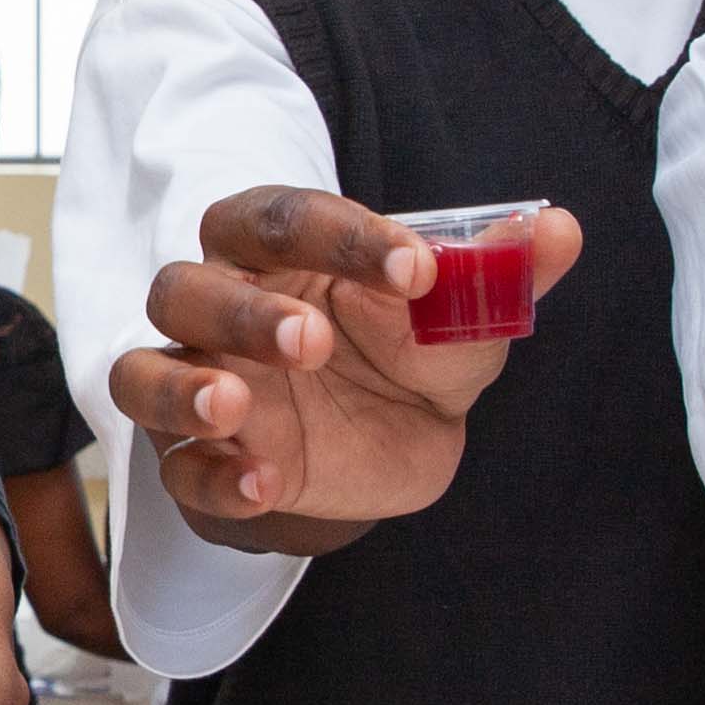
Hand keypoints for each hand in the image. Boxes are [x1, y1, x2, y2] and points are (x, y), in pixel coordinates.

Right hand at [104, 187, 585, 550]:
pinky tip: (260, 485)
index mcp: (277, 250)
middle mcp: (220, 307)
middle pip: (186, 287)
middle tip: (312, 340)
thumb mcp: (458, 318)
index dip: (344, 239)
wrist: (389, 447)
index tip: (419, 270)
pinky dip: (210, 477)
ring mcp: (201, 384)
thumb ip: (498, 272)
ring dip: (184, 387)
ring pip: (144, 371)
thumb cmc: (408, 355)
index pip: (283, 219)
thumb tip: (560, 228)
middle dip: (241, 312)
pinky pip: (174, 469)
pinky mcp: (199, 460)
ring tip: (234, 405)